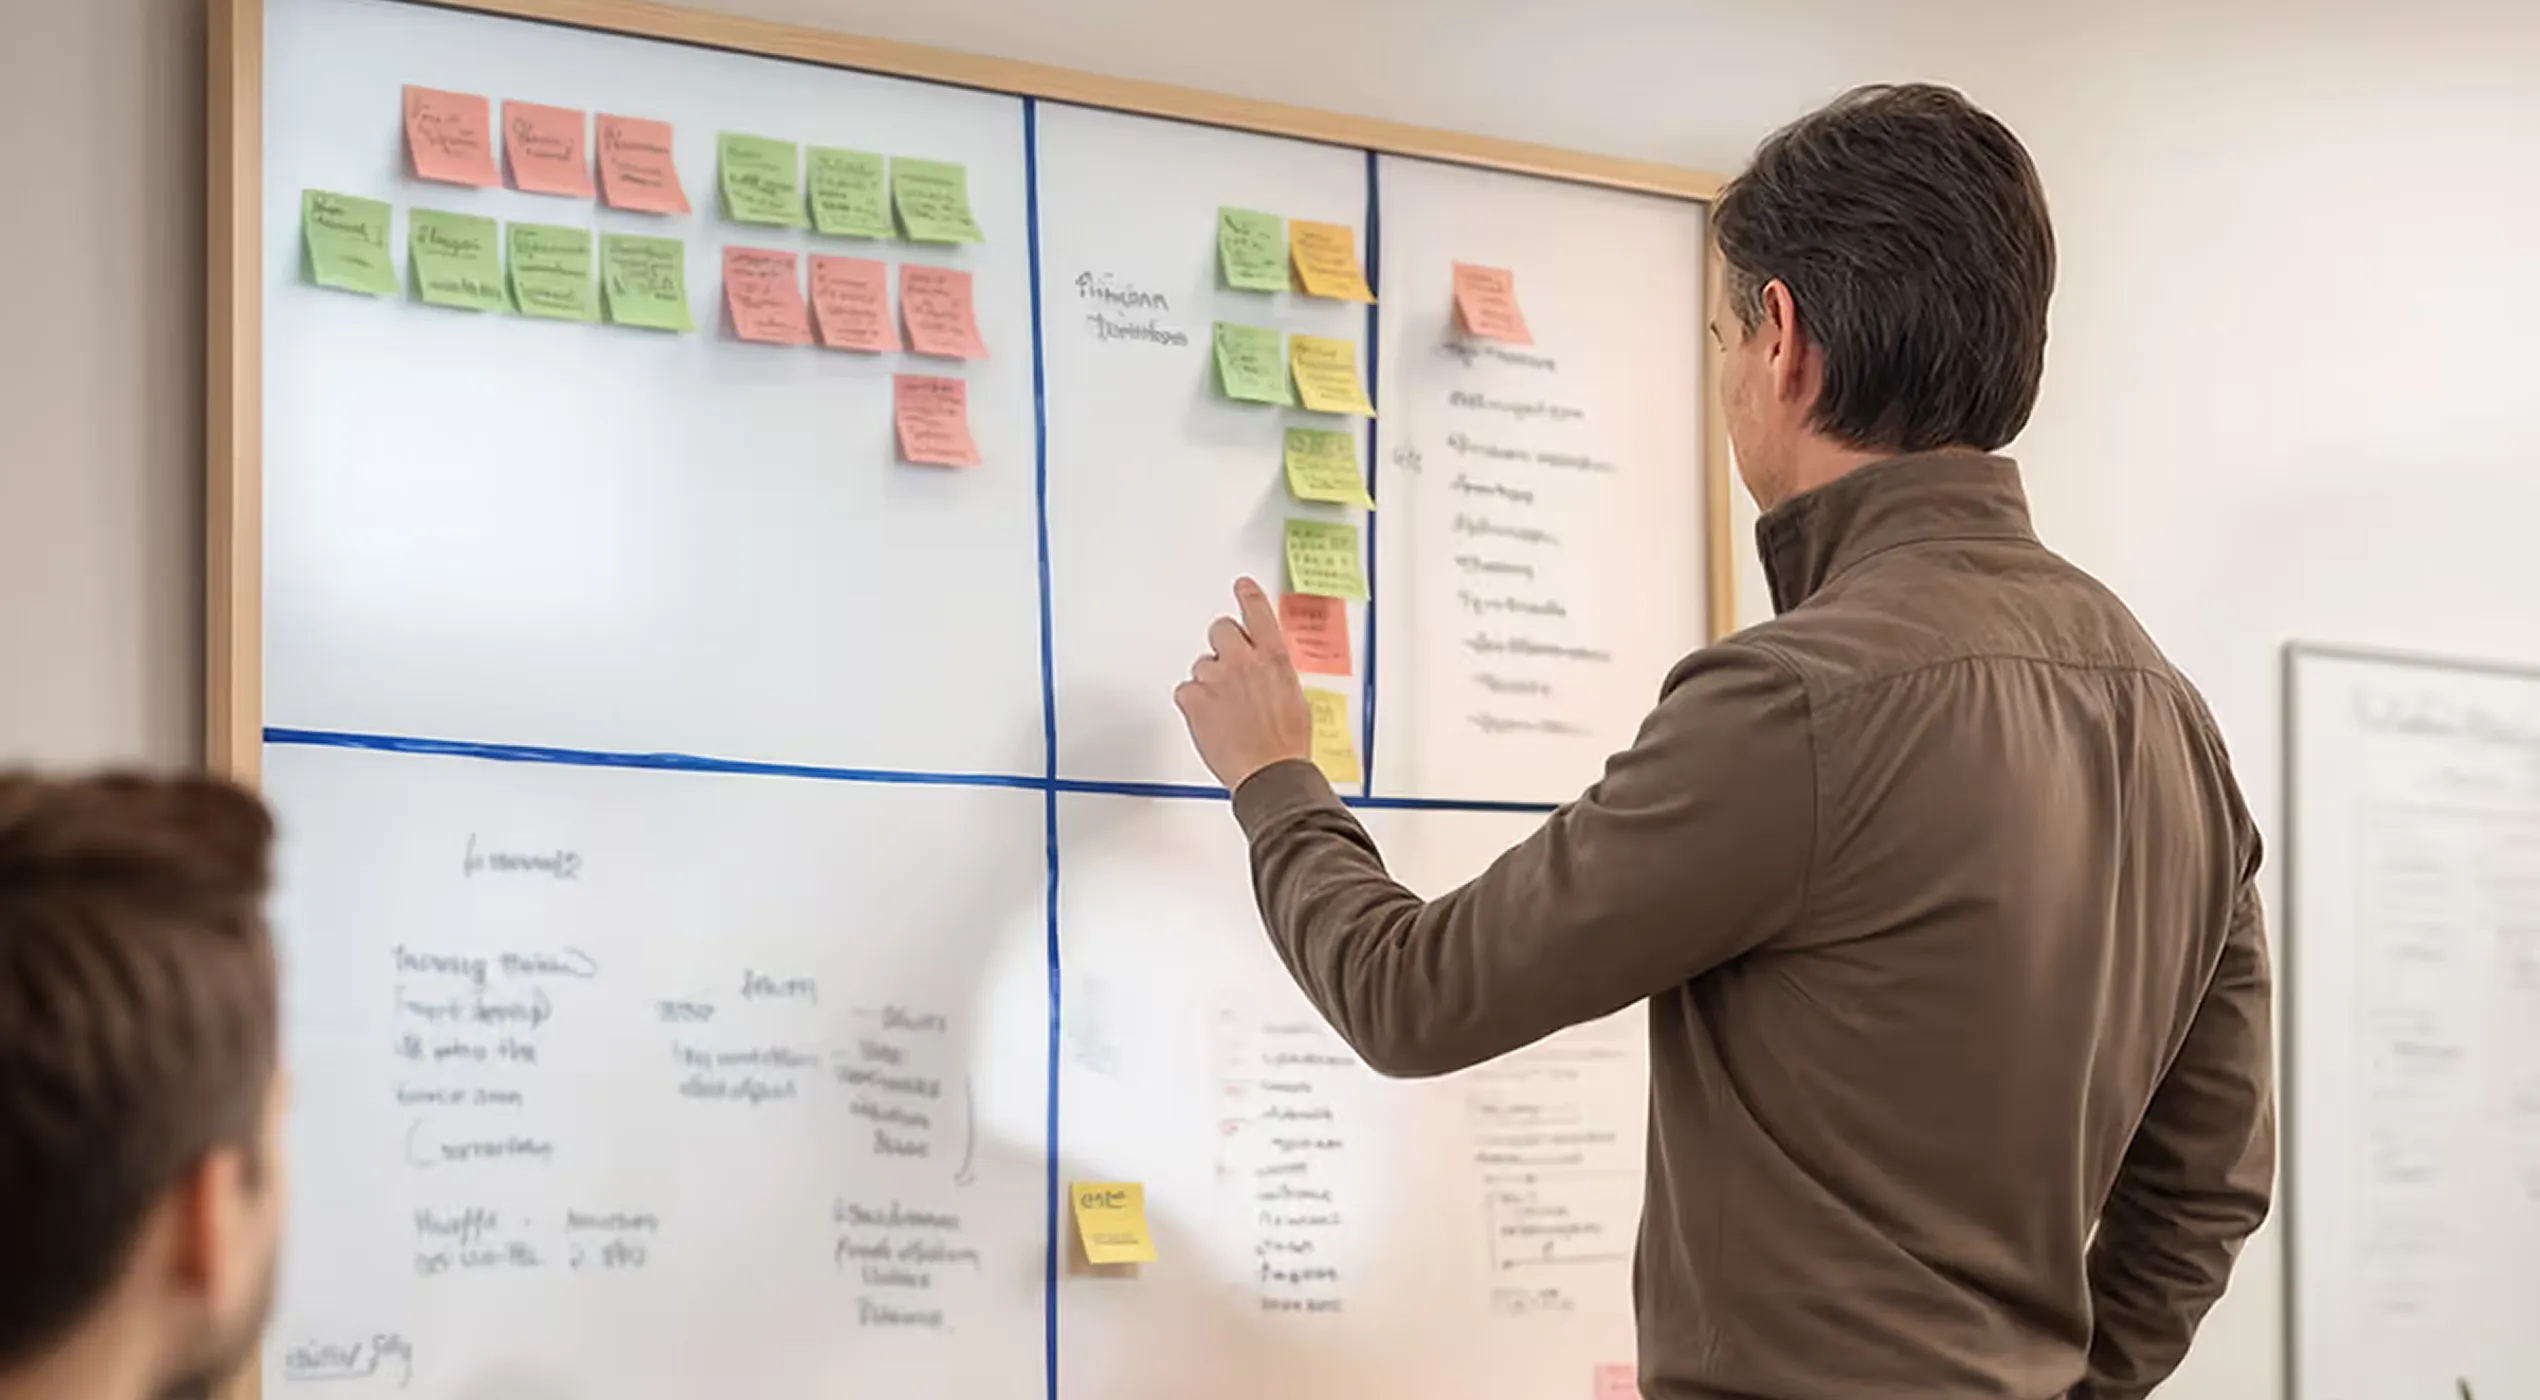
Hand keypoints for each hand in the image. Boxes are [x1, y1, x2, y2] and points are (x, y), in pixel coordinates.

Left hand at [1173, 578, 1312, 790]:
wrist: (1270, 773)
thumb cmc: (1285, 744)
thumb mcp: (1295, 699)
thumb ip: (1274, 674)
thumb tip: (1266, 672)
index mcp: (1274, 658)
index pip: (1258, 612)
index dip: (1248, 595)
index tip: (1242, 585)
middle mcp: (1244, 661)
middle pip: (1220, 630)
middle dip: (1222, 645)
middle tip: (1228, 669)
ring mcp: (1216, 678)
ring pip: (1201, 664)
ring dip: (1208, 681)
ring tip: (1223, 710)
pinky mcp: (1194, 698)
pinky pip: (1185, 690)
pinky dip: (1193, 703)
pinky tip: (1209, 721)